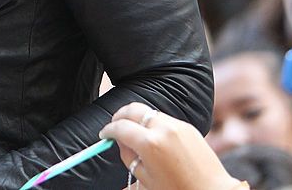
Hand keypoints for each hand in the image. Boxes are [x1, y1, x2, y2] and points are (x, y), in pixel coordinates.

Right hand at [99, 103, 240, 189]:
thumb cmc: (179, 189)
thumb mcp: (145, 178)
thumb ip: (128, 156)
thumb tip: (120, 142)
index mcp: (150, 144)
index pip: (120, 127)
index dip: (108, 130)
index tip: (104, 134)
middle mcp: (163, 129)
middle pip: (132, 109)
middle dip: (120, 116)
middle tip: (115, 126)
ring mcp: (177, 125)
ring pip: (148, 112)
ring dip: (137, 118)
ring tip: (134, 132)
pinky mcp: (187, 127)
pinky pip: (163, 119)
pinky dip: (153, 123)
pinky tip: (152, 137)